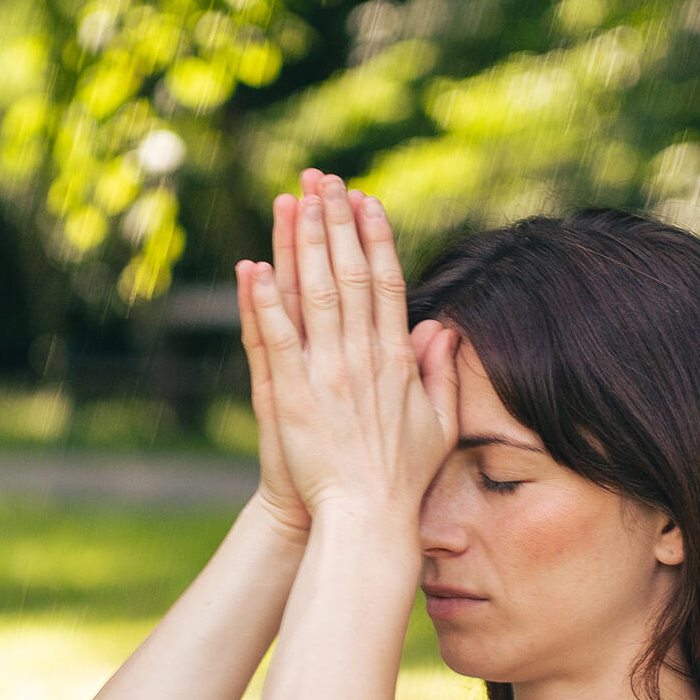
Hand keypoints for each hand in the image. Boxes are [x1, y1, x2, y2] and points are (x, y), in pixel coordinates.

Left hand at [239, 174, 459, 528]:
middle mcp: (363, 359)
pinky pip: (277, 339)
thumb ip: (441, 372)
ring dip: (302, 245)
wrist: (367, 520)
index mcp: (396, 361)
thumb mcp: (438, 423)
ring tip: (294, 201)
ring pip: (314, 295)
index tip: (367, 202)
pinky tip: (254, 267)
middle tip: (325, 180)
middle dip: (336, 223)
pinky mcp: (294, 396)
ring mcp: (327, 375)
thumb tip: (445, 328)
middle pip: (349, 276)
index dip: (376, 239)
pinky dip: (265, 302)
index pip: (388, 285)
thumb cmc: (402, 478)